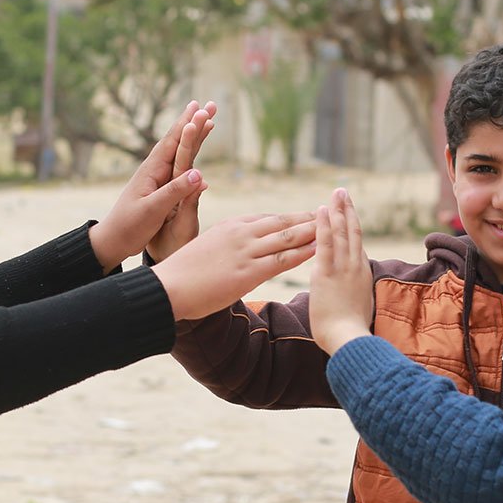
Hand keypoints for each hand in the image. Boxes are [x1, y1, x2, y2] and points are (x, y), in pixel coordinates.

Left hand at [145, 101, 214, 262]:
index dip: (187, 125)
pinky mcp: (160, 187)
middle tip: (209, 105)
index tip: (200, 108)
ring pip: (180, 151)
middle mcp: (155, 169)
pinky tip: (195, 150)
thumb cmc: (130, 226)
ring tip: (207, 120)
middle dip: (193, 122)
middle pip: (177, 140)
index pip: (172, 142)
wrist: (114, 240)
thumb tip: (199, 173)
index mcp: (152, 171)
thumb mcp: (152, 210)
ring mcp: (157, 177)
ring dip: (194, 134)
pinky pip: (179, 165)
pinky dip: (190, 153)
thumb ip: (174, 191)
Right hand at [151, 211, 316, 320]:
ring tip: (334, 228)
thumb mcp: (205, 249)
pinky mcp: (248, 273)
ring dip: (312, 232)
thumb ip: (223, 246)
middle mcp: (241, 234)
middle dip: (308, 218)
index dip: (290, 217)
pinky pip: (282, 260)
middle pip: (282, 223)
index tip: (307, 215)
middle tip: (330, 214)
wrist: (168, 288)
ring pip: (287, 238)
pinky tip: (319, 250)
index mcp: (230, 227)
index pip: (267, 219)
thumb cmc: (182, 273)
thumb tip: (230, 252)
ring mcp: (245, 252)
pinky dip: (302, 253)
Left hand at [310, 188, 374, 354]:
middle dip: (347, 210)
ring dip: (337, 210)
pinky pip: (325, 244)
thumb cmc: (350, 331)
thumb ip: (353, 292)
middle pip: (353, 232)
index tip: (348, 211)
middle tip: (343, 192)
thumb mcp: (358, 306)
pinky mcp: (327, 273)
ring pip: (342, 233)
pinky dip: (323, 225)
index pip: (356, 244)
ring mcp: (343, 268)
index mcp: (361, 273)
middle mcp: (355, 266)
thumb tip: (350, 291)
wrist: (349, 339)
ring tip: (335, 193)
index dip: (353, 225)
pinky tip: (320, 210)